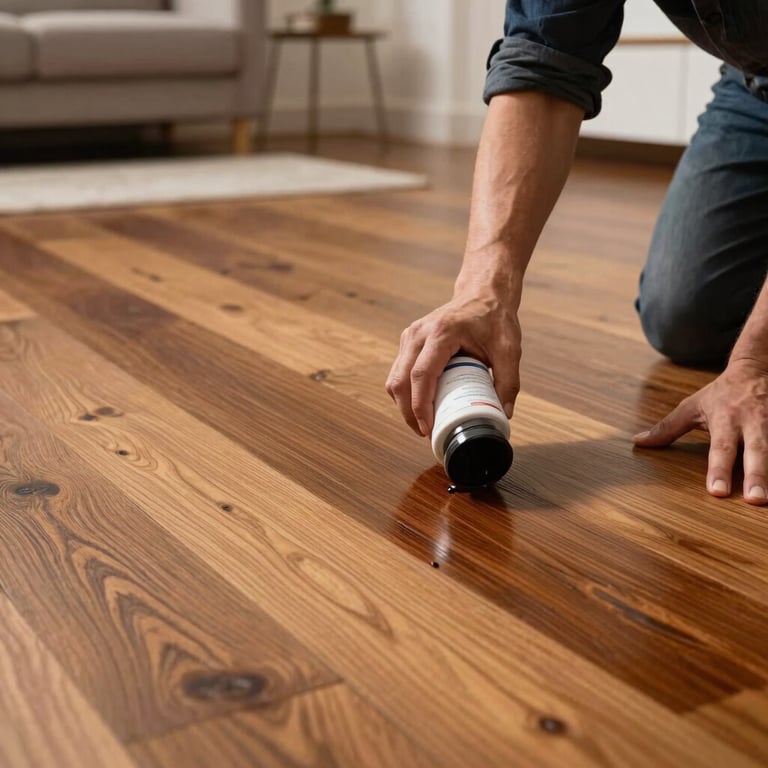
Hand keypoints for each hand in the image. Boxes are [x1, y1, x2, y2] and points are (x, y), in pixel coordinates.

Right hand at [385, 288, 520, 436]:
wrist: (483, 293)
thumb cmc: (494, 318)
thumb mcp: (509, 349)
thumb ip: (509, 381)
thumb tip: (503, 414)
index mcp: (442, 333)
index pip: (421, 375)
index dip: (420, 406)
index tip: (428, 428)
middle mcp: (419, 333)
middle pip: (400, 380)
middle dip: (408, 412)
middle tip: (425, 433)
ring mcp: (410, 336)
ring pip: (394, 378)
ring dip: (404, 405)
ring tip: (422, 423)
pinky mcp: (408, 341)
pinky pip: (398, 372)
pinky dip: (405, 393)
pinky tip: (420, 405)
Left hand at [633, 358, 767, 504]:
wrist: (756, 367)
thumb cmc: (720, 394)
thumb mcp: (691, 407)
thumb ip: (667, 428)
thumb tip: (638, 442)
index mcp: (725, 420)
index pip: (721, 449)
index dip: (719, 470)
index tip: (717, 493)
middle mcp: (753, 422)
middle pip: (757, 450)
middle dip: (757, 474)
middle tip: (756, 500)